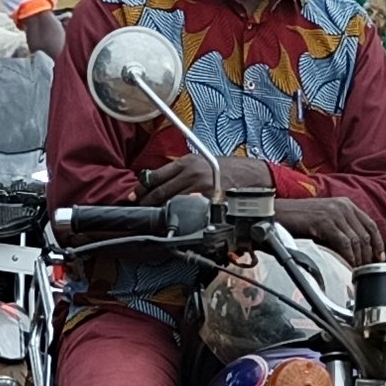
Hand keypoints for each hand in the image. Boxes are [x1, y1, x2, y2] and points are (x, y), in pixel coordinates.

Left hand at [142, 143, 260, 208]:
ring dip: (160, 211)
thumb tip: (160, 181)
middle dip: (146, 202)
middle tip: (138, 209)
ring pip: (170, 203)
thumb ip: (181, 171)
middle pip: (159, 191)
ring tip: (152, 219)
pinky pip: (188, 212)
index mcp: (186, 162)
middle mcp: (191, 174)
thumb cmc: (228, 170)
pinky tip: (174, 223)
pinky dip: (179, 218)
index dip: (141, 187)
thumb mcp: (201, 162)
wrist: (251, 176)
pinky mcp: (208, 202)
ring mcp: (200, 188)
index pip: (155, 175)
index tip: (133, 195)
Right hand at [283, 195, 382, 261]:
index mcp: (345, 204)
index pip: (370, 224)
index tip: (380, 257)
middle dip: (370, 254)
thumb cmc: (298, 219)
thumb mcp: (325, 221)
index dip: (378, 243)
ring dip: (360, 258)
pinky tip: (349, 265)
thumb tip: (354, 250)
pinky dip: (349, 256)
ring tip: (359, 270)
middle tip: (369, 269)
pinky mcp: (325, 222)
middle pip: (365, 233)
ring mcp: (334, 213)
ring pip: (356, 239)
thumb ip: (341, 230)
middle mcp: (343, 206)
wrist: (278, 213)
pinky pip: (344, 242)